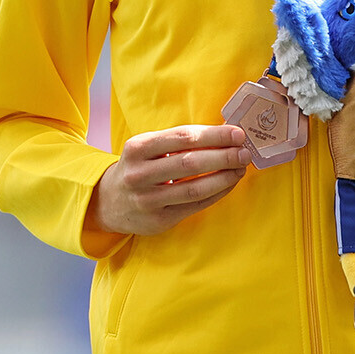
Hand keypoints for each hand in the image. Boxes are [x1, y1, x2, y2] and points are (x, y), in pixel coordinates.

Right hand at [90, 124, 249, 236]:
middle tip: (245, 152)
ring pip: (194, 188)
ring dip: (224, 177)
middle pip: (190, 163)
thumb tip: (223, 134)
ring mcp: (148, 200)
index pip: (183, 137)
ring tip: (240, 168)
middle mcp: (139, 174)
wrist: (109, 202)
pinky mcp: (158, 220)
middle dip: (223, 156)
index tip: (237, 133)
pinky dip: (217, 193)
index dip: (214, 135)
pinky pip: (195, 206)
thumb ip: (178, 141)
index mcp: (138, 148)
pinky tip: (229, 184)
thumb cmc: (138, 167)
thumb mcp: (147, 147)